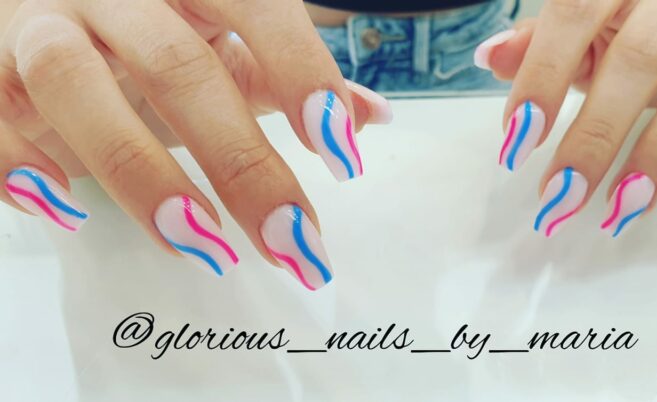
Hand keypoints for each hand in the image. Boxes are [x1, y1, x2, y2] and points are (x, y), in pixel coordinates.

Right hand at [0, 0, 391, 289]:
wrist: (39, 2)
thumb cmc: (144, 27)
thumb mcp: (219, 36)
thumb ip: (286, 72)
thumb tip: (370, 116)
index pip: (259, 7)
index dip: (303, 75)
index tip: (341, 155)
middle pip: (180, 67)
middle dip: (243, 165)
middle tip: (292, 240)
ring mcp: (37, 22)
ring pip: (76, 86)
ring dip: (143, 176)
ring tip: (201, 245)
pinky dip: (24, 166)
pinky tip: (66, 212)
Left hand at [476, 0, 656, 236]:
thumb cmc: (652, 9)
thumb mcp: (596, 14)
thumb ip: (546, 38)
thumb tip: (491, 57)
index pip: (574, 12)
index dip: (542, 76)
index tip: (516, 143)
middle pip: (639, 56)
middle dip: (596, 135)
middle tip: (563, 197)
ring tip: (624, 207)